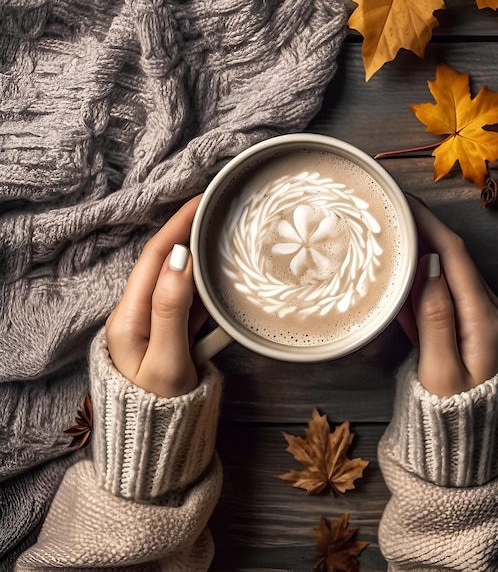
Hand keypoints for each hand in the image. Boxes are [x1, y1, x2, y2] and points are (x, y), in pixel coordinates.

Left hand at [106, 196, 204, 397]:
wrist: (155, 443)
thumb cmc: (160, 408)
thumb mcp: (167, 360)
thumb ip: (171, 308)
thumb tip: (179, 259)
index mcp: (129, 317)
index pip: (155, 257)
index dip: (177, 226)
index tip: (200, 202)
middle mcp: (136, 314)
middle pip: (164, 262)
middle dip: (187, 233)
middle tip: (216, 212)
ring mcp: (151, 323)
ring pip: (177, 280)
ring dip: (197, 257)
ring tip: (220, 236)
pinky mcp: (166, 333)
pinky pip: (186, 302)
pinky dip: (202, 287)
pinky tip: (218, 280)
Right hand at [397, 196, 497, 396]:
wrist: (465, 446)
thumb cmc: (450, 414)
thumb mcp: (440, 370)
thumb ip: (436, 319)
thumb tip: (429, 270)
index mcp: (484, 318)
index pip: (455, 256)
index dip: (430, 225)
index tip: (406, 203)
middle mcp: (488, 311)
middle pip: (454, 259)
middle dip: (424, 231)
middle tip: (392, 212)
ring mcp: (480, 317)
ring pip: (448, 272)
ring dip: (422, 250)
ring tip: (394, 232)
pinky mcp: (469, 325)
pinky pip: (445, 291)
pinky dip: (423, 276)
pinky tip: (405, 269)